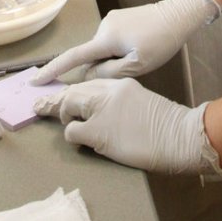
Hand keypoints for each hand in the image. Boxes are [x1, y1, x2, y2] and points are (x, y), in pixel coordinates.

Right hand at [31, 0, 220, 84]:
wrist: (177, 15)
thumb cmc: (160, 42)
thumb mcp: (136, 65)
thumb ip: (108, 73)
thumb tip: (87, 75)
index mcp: (105, 38)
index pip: (73, 57)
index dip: (53, 70)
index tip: (35, 80)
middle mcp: (103, 26)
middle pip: (92, 55)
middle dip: (103, 66)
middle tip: (133, 65)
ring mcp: (110, 19)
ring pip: (103, 49)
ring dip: (113, 57)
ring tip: (141, 55)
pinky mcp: (118, 17)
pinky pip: (111, 40)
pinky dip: (117, 49)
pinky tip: (138, 47)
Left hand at [36, 77, 214, 175]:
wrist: (180, 135)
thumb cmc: (167, 124)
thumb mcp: (142, 102)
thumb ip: (121, 101)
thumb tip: (102, 113)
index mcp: (121, 82)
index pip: (89, 80)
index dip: (73, 89)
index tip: (60, 94)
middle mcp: (110, 90)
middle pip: (75, 89)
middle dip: (58, 100)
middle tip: (41, 107)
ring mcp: (103, 109)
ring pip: (69, 103)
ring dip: (63, 115)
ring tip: (66, 123)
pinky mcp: (100, 131)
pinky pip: (72, 131)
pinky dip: (71, 135)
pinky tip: (80, 140)